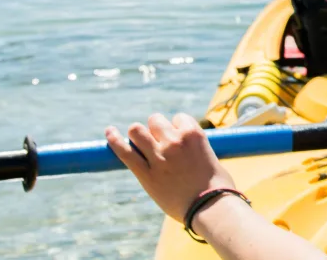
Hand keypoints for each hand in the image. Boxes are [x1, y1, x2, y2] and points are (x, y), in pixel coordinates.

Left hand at [106, 113, 236, 220]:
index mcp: (194, 135)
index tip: (177, 138)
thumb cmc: (218, 188)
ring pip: (136, 130)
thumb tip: (189, 152)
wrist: (211, 209)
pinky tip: (109, 132)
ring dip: (137, 134)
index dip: (176, 127)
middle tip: (159, 143)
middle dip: (155, 129)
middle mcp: (174, 141)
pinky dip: (114, 140)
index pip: (178, 118)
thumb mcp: (211, 160)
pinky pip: (124, 151)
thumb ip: (196, 151)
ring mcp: (159, 157)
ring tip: (139, 142)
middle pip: (155, 120)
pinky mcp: (146, 174)